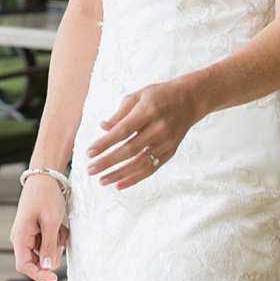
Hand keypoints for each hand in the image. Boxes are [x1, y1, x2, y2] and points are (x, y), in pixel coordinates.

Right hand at [10, 174, 68, 280]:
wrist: (45, 177)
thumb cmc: (45, 196)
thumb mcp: (51, 222)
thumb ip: (48, 246)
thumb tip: (47, 268)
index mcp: (20, 237)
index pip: (24, 266)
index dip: (38, 275)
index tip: (54, 278)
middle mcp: (22, 239)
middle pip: (38, 262)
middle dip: (53, 253)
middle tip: (60, 236)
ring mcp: (29, 236)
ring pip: (46, 253)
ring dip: (57, 243)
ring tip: (59, 227)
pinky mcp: (37, 232)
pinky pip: (49, 244)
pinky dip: (57, 237)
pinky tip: (59, 225)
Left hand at [85, 79, 202, 189]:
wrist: (189, 101)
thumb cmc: (159, 96)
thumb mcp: (137, 96)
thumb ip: (120, 113)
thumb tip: (103, 127)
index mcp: (148, 112)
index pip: (123, 131)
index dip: (105, 143)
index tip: (89, 152)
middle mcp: (158, 129)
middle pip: (130, 150)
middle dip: (108, 161)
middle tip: (90, 169)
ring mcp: (166, 143)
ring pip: (140, 163)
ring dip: (119, 174)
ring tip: (101, 180)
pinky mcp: (170, 152)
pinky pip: (151, 169)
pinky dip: (135, 178)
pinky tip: (119, 184)